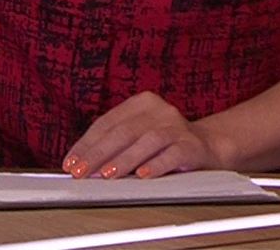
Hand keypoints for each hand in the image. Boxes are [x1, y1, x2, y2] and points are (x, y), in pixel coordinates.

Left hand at [62, 91, 229, 179]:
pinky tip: (143, 175)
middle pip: (124, 131)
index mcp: (142, 103)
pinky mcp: (192, 145)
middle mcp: (160, 110)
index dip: (86, 143)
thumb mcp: (138, 137)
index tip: (71, 162)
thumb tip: (81, 164)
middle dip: (98, 154)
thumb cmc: (165, 144)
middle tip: (81, 172)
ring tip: (107, 175)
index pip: (107, 122)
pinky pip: (172, 154)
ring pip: (147, 141)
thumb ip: (114, 145)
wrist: (209, 146)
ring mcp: (178, 126)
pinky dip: (156, 164)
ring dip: (124, 160)